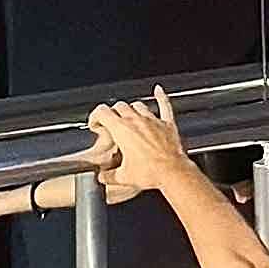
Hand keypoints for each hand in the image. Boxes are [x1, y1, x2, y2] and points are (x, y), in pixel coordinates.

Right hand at [87, 88, 203, 206]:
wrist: (172, 173)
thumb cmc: (150, 173)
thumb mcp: (123, 177)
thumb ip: (108, 176)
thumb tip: (102, 177)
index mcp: (122, 130)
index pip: (102, 112)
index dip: (95, 116)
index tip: (95, 124)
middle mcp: (137, 121)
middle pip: (119, 106)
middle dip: (113, 113)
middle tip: (111, 124)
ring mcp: (153, 120)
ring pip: (138, 105)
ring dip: (131, 109)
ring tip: (128, 116)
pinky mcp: (167, 124)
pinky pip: (164, 105)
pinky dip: (161, 96)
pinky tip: (158, 90)